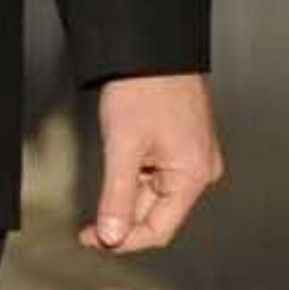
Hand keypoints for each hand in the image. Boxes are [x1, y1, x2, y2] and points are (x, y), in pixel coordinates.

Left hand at [82, 73, 221, 253]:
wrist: (151, 49)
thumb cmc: (143, 89)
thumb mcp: (123, 147)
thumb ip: (117, 196)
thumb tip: (111, 236)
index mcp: (193, 176)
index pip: (160, 229)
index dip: (125, 240)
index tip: (94, 240)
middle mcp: (199, 171)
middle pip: (157, 213)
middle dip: (122, 220)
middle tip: (88, 226)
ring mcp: (192, 158)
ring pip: (154, 194)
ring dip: (126, 198)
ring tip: (101, 188)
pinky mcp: (182, 145)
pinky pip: (157, 174)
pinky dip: (134, 179)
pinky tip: (117, 169)